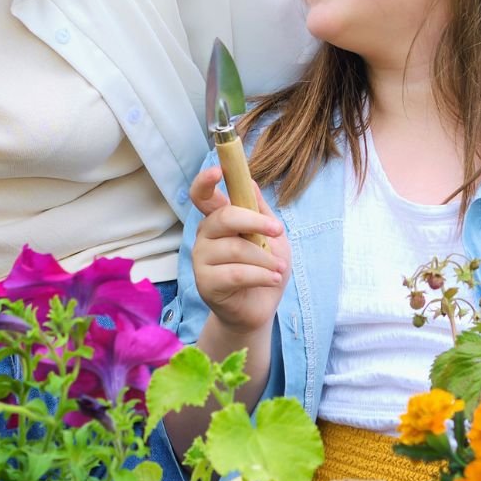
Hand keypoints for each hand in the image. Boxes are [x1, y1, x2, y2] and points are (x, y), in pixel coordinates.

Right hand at [187, 164, 289, 335]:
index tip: (218, 170)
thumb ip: (260, 211)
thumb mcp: (272, 237)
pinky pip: (236, 274)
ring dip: (266, 259)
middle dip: (255, 222)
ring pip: (235, 249)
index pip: (202, 195)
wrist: (259, 310)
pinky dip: (261, 275)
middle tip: (278, 231)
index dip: (205, 181)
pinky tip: (272, 279)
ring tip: (279, 268)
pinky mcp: (205, 283)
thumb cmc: (264, 269)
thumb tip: (250, 181)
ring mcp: (201, 260)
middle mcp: (204, 236)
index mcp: (217, 220)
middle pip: (223, 218)